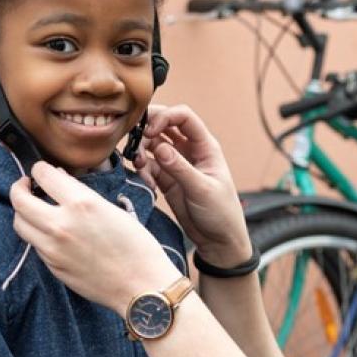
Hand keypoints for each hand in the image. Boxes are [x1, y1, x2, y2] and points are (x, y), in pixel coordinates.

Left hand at [11, 162, 176, 309]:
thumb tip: (58, 179)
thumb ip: (81, 193)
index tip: (42, 170)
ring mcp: (53, 248)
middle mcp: (61, 224)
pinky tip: (51, 232)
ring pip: (20, 223)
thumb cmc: (136, 246)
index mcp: (81, 203)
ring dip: (24, 212)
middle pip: (19, 199)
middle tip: (27, 186)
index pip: (43, 174)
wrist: (141, 286)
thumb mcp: (113, 209)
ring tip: (34, 209)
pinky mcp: (52, 266)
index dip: (40, 169)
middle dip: (19, 187)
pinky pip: (34, 244)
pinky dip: (37, 233)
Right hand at [133, 105, 249, 266]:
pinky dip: (143, 171)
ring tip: (139, 167)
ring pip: (153, 145)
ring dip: (142, 152)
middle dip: (147, 129)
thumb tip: (159, 147)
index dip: (164, 117)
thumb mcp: (202, 190)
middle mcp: (190, 150)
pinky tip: (148, 184)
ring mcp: (177, 164)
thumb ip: (180, 168)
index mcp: (205, 146)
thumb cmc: (221, 213)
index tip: (149, 132)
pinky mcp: (167, 179)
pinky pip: (149, 166)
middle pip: (164, 125)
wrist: (219, 240)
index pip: (183, 116)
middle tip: (134, 141)